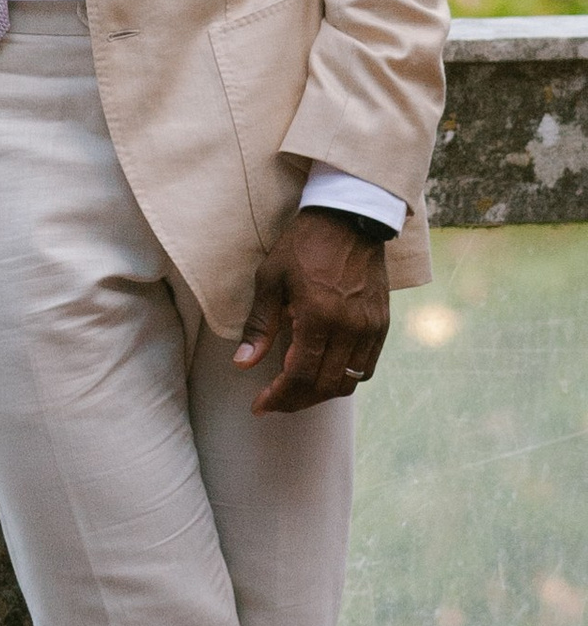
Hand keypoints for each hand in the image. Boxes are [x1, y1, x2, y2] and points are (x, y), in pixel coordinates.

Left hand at [234, 208, 389, 413]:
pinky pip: (366, 367)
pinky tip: (323, 374)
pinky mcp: (382, 324)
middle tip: (274, 402)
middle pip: (324, 385)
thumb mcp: (270, 280)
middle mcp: (350, 327)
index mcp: (318, 315)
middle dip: (295, 401)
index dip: (278, 397)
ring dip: (320, 394)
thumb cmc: (303, 246)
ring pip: (348, 382)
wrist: (349, 219)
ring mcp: (371, 327)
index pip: (299, 375)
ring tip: (295, 392)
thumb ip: (259, 326)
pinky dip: (344, 379)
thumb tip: (243, 363)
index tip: (260, 406)